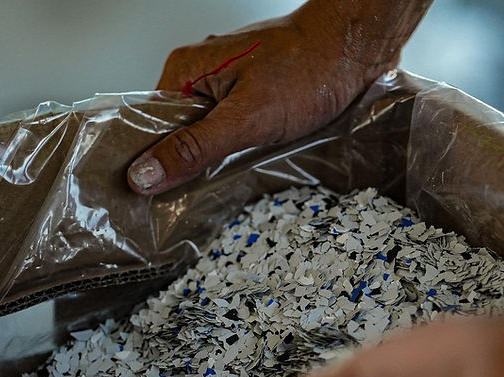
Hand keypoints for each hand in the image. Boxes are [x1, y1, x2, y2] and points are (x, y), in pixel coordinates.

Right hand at [127, 0, 428, 194]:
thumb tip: (144, 175)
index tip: (147, 203)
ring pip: (203, 138)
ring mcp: (225, 87)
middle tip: (190, 201)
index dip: (147, 166)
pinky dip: (235, 153)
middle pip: (174, 137)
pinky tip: (246, 165)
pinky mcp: (249, 99)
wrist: (358, 47)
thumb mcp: (247, 119)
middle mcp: (199, 76)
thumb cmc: (310, 68)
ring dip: (213, 163)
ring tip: (225, 181)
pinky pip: (228, 134)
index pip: (146, 129)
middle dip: (184, 168)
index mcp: (184, 72)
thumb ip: (194, 149)